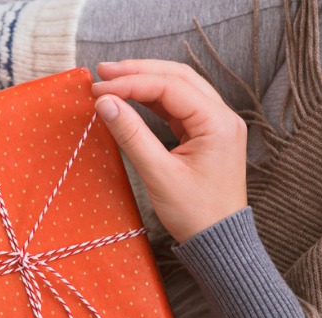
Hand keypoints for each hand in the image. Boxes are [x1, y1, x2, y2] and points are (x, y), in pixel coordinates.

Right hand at [92, 60, 247, 242]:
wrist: (219, 243)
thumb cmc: (195, 214)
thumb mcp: (158, 174)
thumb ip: (131, 134)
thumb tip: (105, 103)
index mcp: (218, 122)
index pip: (169, 87)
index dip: (131, 83)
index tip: (99, 89)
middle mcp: (223, 116)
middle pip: (177, 77)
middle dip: (139, 72)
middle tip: (103, 71)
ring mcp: (216, 124)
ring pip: (179, 88)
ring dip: (146, 81)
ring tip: (113, 80)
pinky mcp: (207, 134)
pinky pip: (179, 106)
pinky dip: (154, 100)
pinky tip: (132, 99)